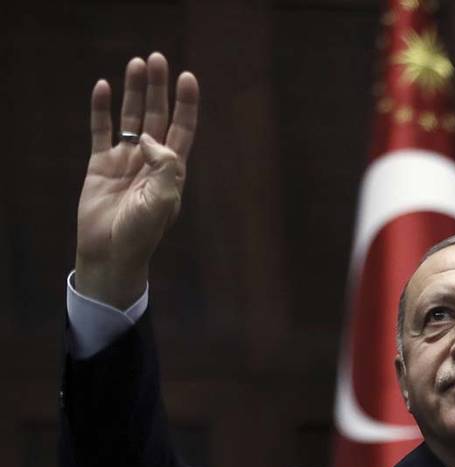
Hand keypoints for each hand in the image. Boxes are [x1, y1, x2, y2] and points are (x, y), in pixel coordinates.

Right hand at [75, 52, 198, 308]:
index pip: (182, 128)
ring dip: (134, 92)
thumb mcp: (163, 200)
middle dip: (159, 89)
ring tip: (136, 64)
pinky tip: (102, 88)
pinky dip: (101, 109)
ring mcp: (125, 161)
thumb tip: (150, 138)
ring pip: (131, 118)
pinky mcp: (100, 164)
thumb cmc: (142, 232)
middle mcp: (151, 161)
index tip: (188, 77)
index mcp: (172, 170)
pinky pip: (101, 130)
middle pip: (157, 116)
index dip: (186, 104)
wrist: (111, 252)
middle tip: (157, 59)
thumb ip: (165, 167)